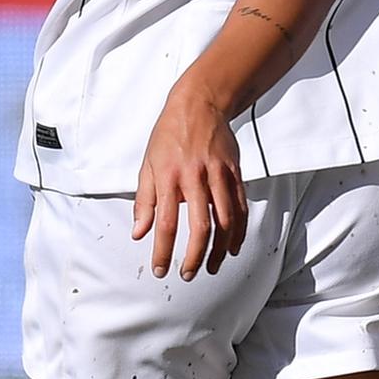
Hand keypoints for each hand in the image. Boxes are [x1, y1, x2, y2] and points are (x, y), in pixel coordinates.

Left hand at [131, 83, 246, 280]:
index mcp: (168, 176)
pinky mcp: (234, 172)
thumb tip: (139, 233)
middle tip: (189, 274)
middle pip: (200, 226)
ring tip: (212, 267)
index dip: (162, 251)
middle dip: (195, 256)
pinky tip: (231, 247)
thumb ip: (144, 201)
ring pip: (225, 220)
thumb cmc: (168, 135)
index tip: (160, 270)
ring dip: (219, 249)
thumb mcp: (148, 164)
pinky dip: (238, 231)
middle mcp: (194, 177)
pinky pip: (240, 208)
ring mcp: (218, 174)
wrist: (200, 103)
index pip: (165, 222)